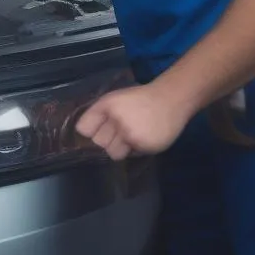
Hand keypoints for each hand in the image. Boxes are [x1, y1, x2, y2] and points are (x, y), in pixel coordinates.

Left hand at [75, 84, 192, 159]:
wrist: (170, 100)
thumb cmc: (140, 98)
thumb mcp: (116, 99)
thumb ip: (101, 115)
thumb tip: (86, 134)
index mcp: (106, 105)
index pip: (84, 128)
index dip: (88, 132)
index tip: (94, 133)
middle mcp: (115, 119)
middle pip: (98, 143)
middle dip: (104, 141)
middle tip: (116, 134)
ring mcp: (129, 134)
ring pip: (112, 153)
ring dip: (118, 148)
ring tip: (129, 138)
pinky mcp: (143, 146)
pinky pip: (130, 155)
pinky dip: (134, 150)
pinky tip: (142, 138)